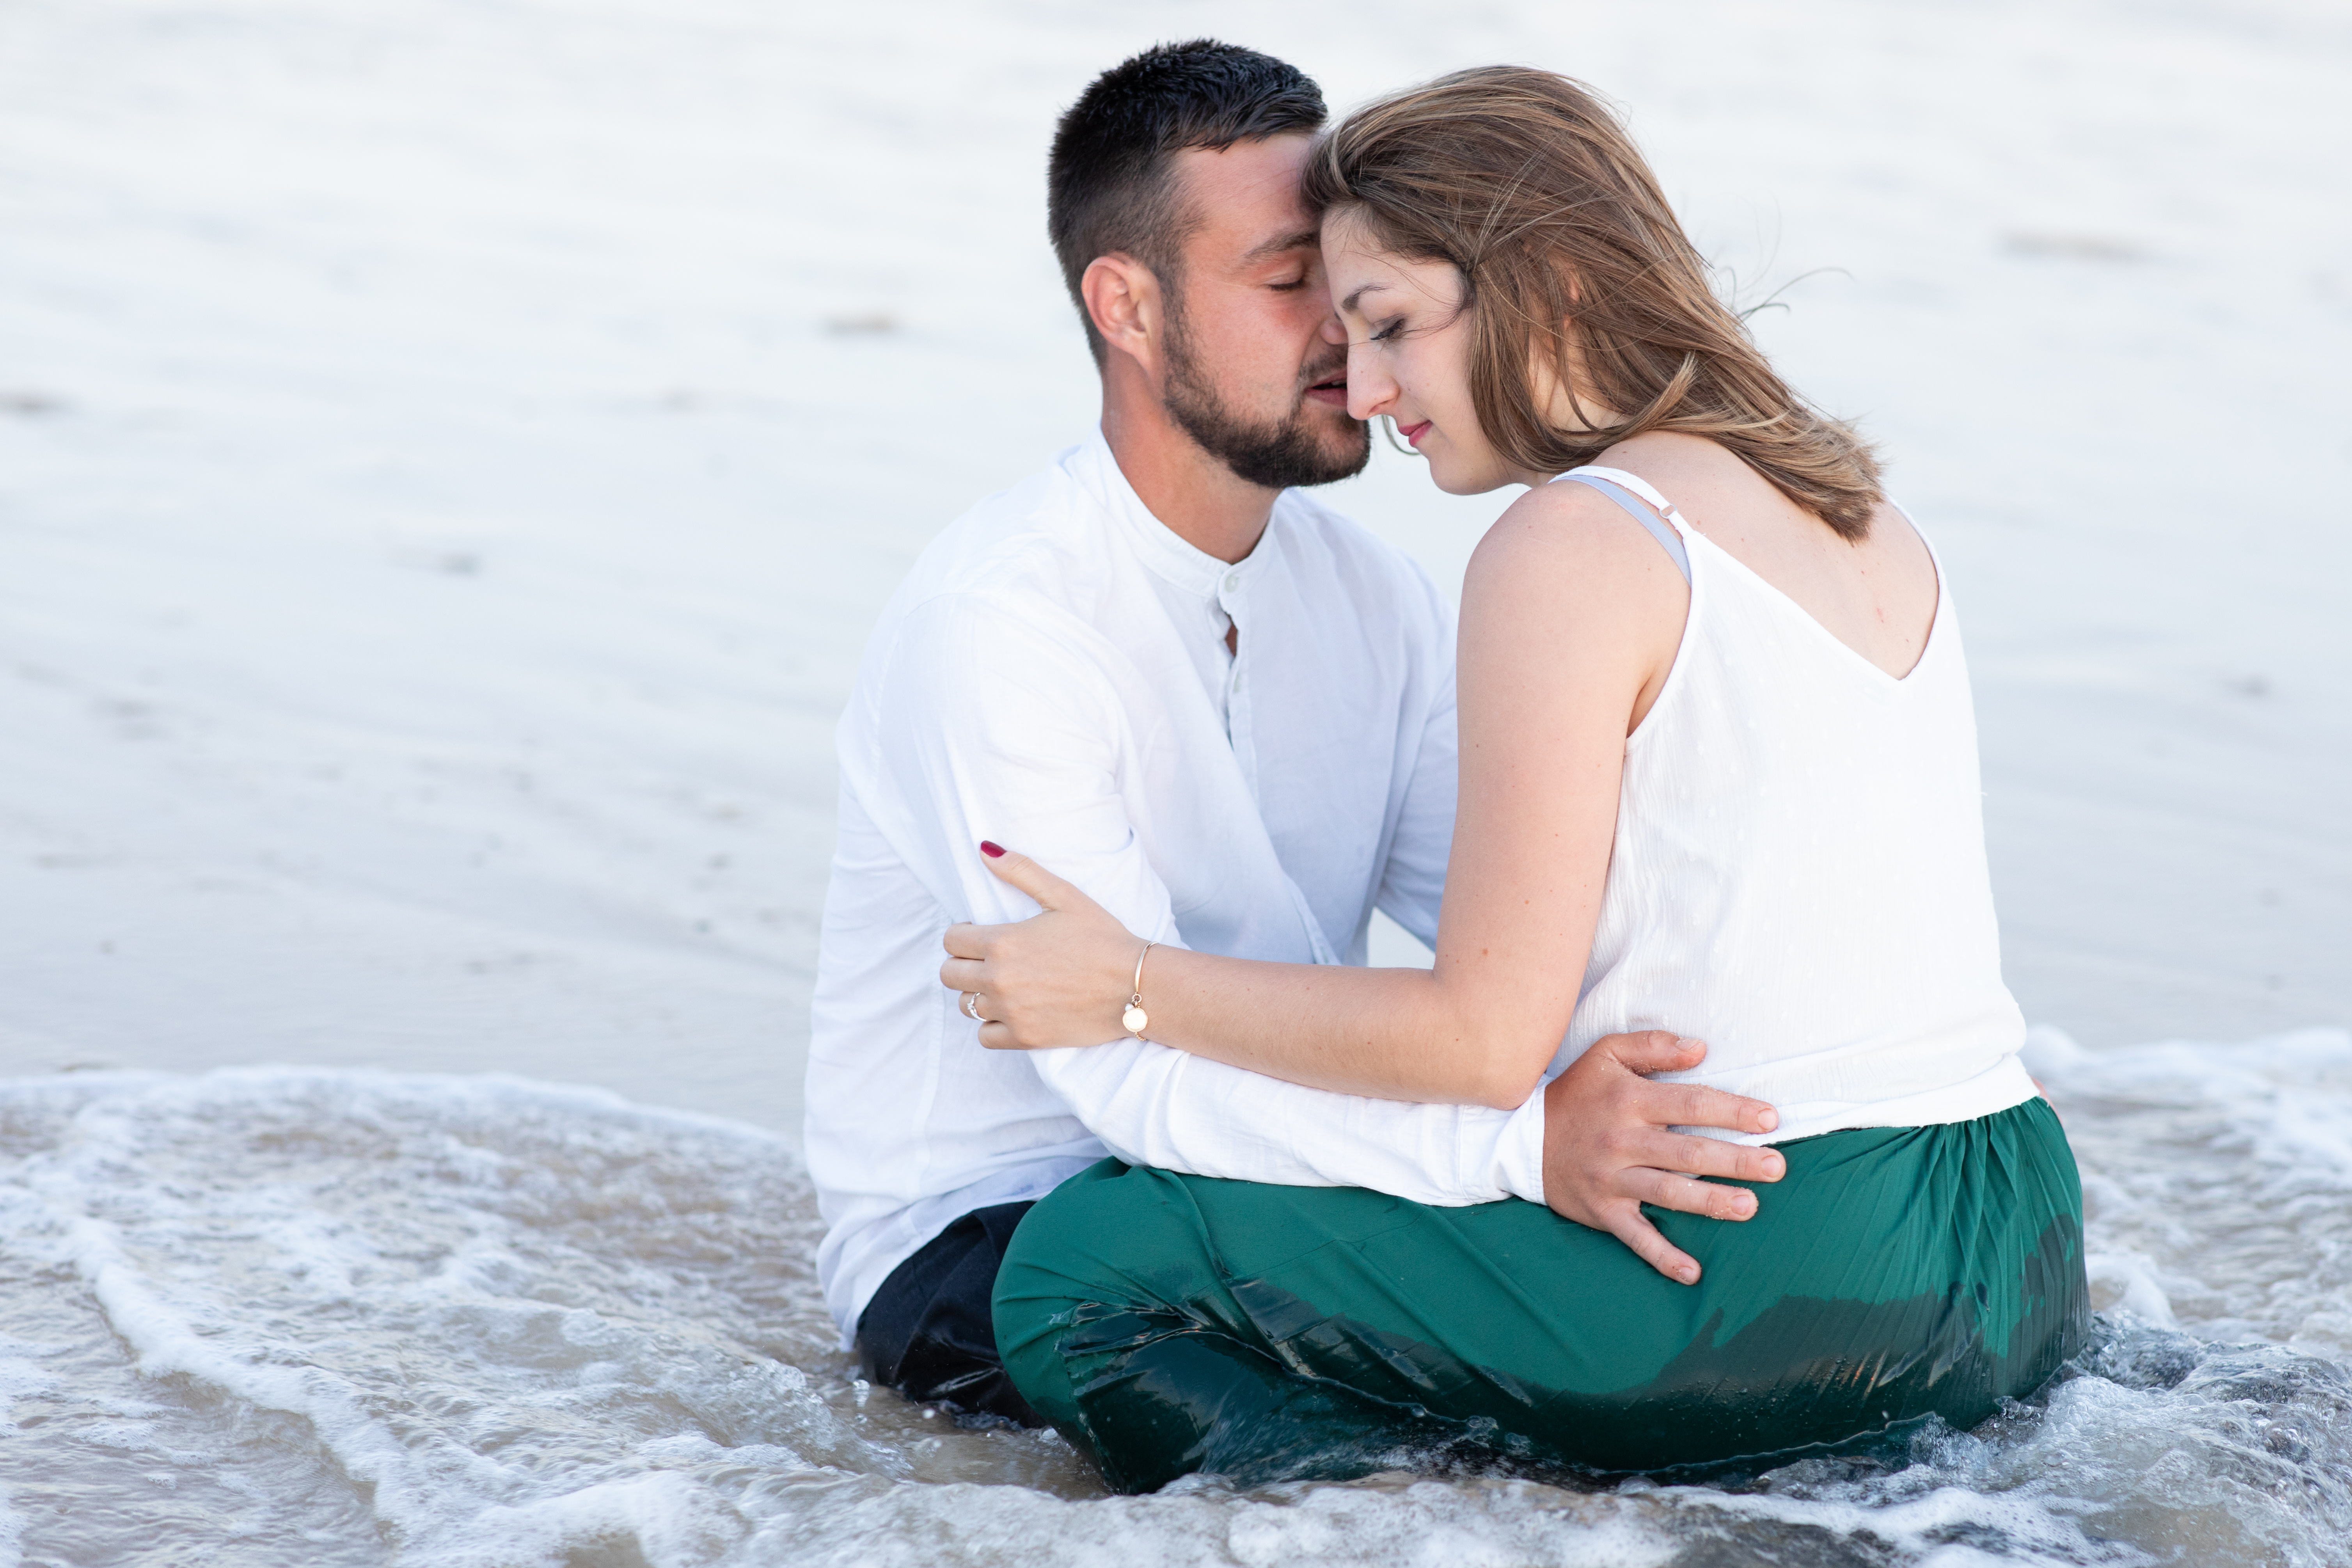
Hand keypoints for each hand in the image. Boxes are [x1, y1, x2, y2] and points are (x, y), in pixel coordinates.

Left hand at [940, 844, 1147, 1049]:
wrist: (1137, 985)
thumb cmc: (1103, 937)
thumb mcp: (1064, 896)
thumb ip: (1021, 871)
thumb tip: (985, 850)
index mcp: (1003, 942)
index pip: (952, 940)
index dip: (963, 934)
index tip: (980, 934)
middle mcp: (999, 979)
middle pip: (949, 974)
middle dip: (963, 963)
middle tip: (989, 959)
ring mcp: (1011, 1012)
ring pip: (966, 1005)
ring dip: (978, 993)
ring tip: (1004, 984)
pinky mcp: (1025, 1038)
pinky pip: (985, 1036)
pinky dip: (992, 1025)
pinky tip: (1011, 1011)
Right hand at [1539, 1031, 1784, 1284]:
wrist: (1521, 1139)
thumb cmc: (1575, 1094)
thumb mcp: (1605, 1055)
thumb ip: (1652, 1046)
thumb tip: (1700, 1048)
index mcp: (1629, 1101)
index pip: (1690, 1104)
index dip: (1732, 1110)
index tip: (1770, 1119)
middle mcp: (1622, 1140)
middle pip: (1687, 1151)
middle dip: (1736, 1160)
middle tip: (1776, 1166)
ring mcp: (1611, 1179)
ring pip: (1668, 1193)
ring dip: (1710, 1201)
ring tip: (1750, 1207)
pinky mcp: (1602, 1210)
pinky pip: (1634, 1236)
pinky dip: (1661, 1256)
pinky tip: (1692, 1272)